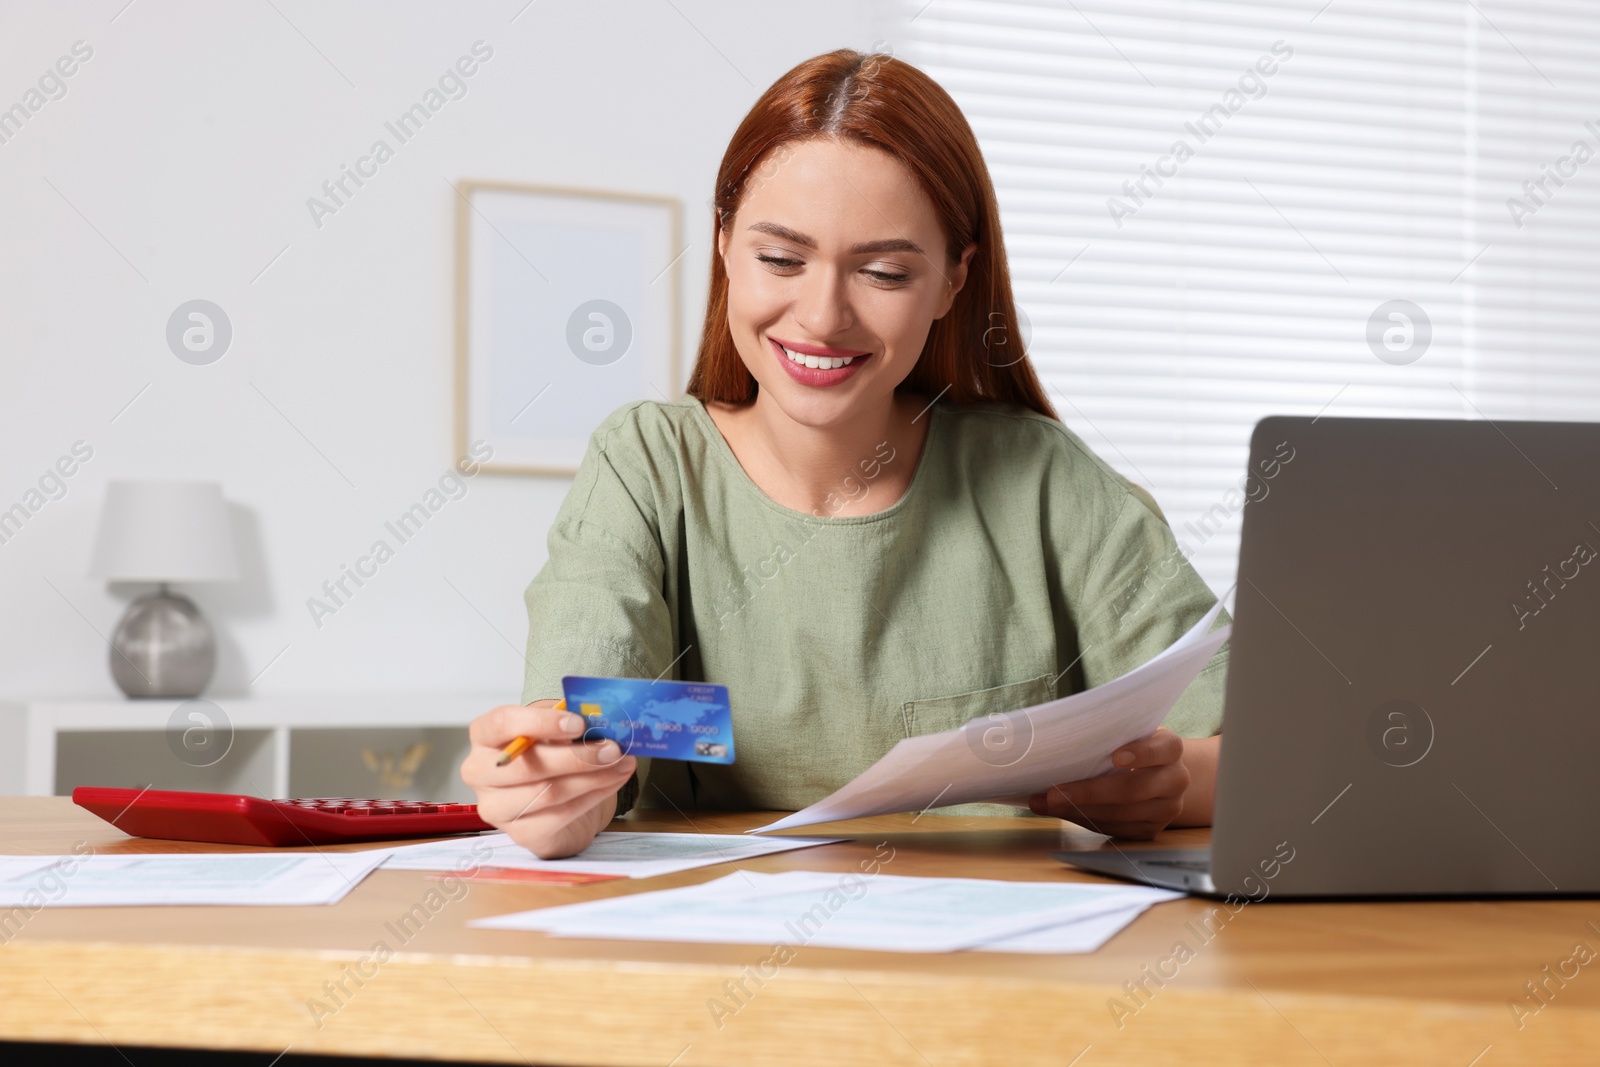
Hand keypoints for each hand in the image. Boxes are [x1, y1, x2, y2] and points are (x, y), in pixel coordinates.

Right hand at [460, 700, 636, 858]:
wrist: (557, 798)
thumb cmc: (552, 755)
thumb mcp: (557, 730)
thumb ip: (571, 723)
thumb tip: (603, 720)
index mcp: (485, 736)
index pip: (502, 723)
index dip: (541, 722)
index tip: (579, 723)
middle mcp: (480, 772)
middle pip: (525, 765)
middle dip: (576, 756)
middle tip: (613, 748)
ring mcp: (496, 807)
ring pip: (547, 792)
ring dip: (593, 777)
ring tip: (622, 764)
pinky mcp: (520, 833)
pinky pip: (561, 815)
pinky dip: (593, 797)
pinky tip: (612, 782)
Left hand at [1027, 727, 1189, 839]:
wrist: (1158, 773)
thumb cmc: (1132, 746)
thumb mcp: (1128, 734)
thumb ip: (1107, 736)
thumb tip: (1057, 742)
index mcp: (1170, 748)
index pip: (1162, 749)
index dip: (1140, 753)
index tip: (1115, 757)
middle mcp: (1176, 779)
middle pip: (1133, 789)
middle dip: (1089, 793)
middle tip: (1053, 793)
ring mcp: (1167, 809)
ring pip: (1121, 814)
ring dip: (1079, 811)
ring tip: (1047, 803)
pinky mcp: (1152, 829)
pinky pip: (1116, 829)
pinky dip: (1085, 821)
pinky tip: (1063, 811)